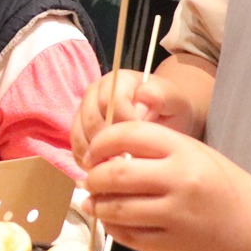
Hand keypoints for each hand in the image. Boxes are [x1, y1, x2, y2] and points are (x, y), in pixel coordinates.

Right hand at [72, 67, 200, 166]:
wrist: (165, 119)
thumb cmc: (171, 110)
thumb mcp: (175, 101)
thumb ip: (160, 97)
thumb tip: (140, 100)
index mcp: (119, 79)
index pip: (111, 101)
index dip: (124, 123)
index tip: (141, 142)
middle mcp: (96, 92)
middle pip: (91, 119)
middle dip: (108, 143)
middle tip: (128, 161)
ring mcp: (84, 111)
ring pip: (79, 134)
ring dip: (95, 155)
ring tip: (116, 168)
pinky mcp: (79, 130)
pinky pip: (75, 147)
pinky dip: (87, 161)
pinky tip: (104, 170)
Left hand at [81, 121, 250, 250]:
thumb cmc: (230, 191)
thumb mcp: (199, 156)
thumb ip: (157, 151)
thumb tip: (106, 155)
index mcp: (186, 150)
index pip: (127, 134)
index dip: (101, 143)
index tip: (94, 152)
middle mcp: (179, 180)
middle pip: (113, 174)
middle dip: (93, 177)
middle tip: (90, 180)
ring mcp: (173, 216)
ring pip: (114, 208)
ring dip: (96, 204)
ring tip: (93, 202)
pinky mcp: (169, 246)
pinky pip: (125, 234)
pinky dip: (111, 227)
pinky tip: (112, 221)